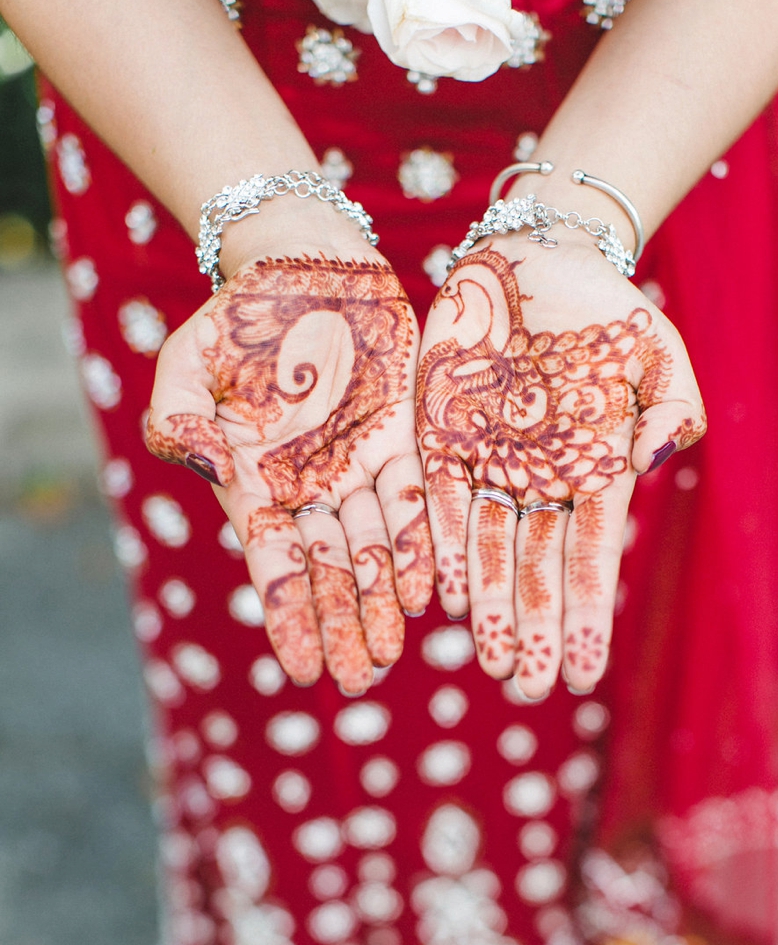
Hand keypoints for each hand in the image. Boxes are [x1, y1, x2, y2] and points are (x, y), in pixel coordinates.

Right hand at [147, 249, 433, 695]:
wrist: (301, 264)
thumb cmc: (236, 317)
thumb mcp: (190, 362)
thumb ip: (180, 419)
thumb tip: (203, 468)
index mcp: (257, 485)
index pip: (276, 564)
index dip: (291, 617)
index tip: (305, 670)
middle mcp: (311, 490)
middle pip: (331, 572)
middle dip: (344, 627)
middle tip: (361, 680)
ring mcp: (359, 468)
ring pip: (375, 549)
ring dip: (383, 602)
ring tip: (393, 653)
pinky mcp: (405, 439)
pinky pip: (414, 501)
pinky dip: (420, 544)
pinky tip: (429, 590)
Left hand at [416, 242, 705, 698]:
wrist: (538, 259)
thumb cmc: (606, 311)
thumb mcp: (655, 352)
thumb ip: (668, 408)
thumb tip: (655, 461)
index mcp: (595, 471)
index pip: (590, 558)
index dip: (584, 616)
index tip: (584, 674)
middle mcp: (541, 481)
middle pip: (536, 569)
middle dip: (532, 632)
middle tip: (528, 691)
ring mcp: (490, 465)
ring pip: (488, 551)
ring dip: (489, 608)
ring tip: (491, 664)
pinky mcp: (442, 441)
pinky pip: (443, 505)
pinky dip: (446, 550)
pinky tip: (448, 600)